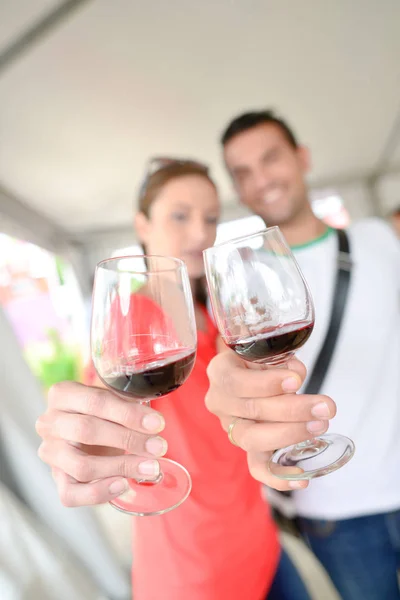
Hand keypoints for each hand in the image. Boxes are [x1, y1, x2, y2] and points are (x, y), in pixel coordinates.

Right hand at [36, 381, 166, 506]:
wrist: (88, 433)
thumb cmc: (104, 413)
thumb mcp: (114, 400)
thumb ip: (130, 405)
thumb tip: (154, 422)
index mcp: (62, 394)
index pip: (95, 402)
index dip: (128, 414)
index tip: (157, 424)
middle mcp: (49, 422)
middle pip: (86, 431)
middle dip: (128, 439)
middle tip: (158, 447)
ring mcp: (50, 453)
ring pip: (81, 465)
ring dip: (121, 467)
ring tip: (150, 467)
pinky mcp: (57, 480)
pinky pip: (72, 494)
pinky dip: (99, 492)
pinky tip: (123, 485)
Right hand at [205, 351, 336, 490]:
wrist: (253, 370)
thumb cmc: (261, 358)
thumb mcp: (268, 351)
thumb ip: (281, 361)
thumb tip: (296, 375)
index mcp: (220, 372)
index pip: (237, 383)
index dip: (267, 384)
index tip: (297, 381)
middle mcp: (219, 402)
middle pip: (250, 411)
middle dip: (291, 410)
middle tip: (324, 407)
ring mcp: (231, 427)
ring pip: (253, 439)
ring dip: (290, 434)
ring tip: (319, 426)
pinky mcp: (247, 447)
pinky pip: (257, 467)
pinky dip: (279, 476)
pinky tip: (303, 479)